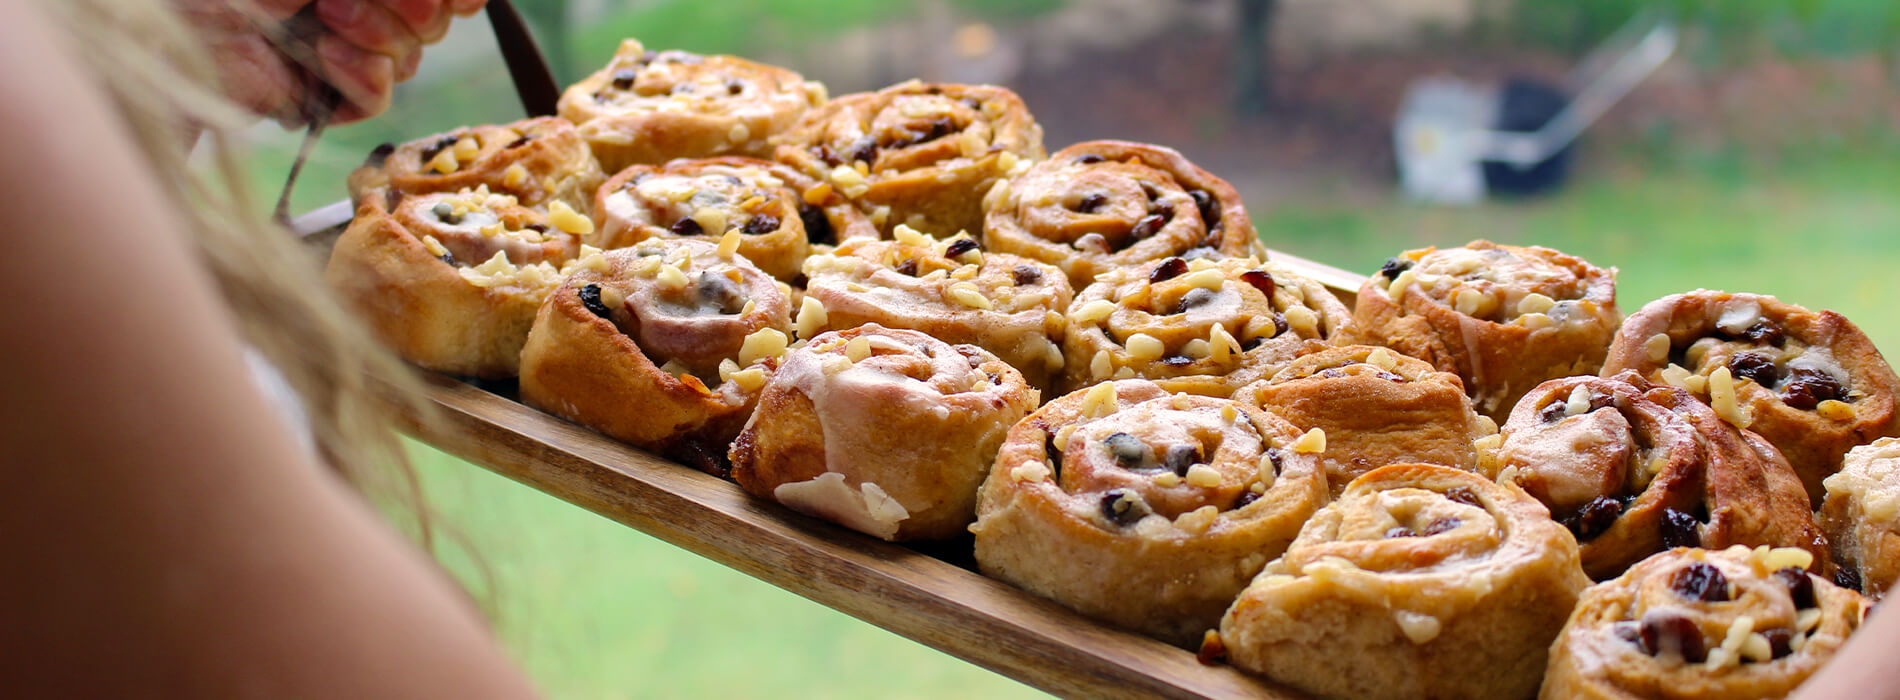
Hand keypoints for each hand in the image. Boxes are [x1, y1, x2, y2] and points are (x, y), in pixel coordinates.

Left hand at [180, 0, 486, 125]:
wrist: (179, 34)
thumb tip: (464, 1)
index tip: (450, 0)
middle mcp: (365, 4)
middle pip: (438, 17)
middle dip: (404, 10)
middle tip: (339, 4)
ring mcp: (351, 49)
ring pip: (413, 55)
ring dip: (374, 39)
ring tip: (322, 25)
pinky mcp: (333, 94)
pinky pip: (382, 92)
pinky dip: (358, 77)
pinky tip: (322, 60)